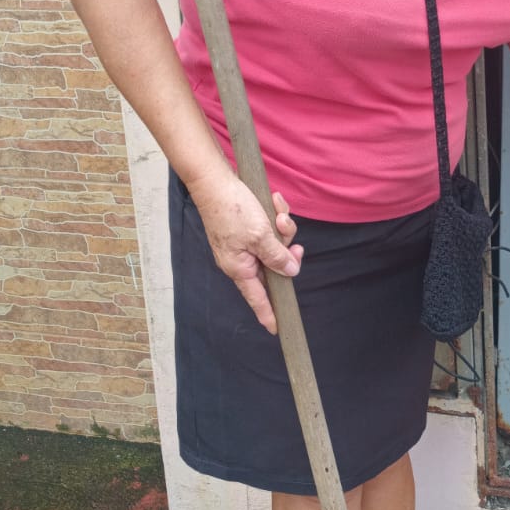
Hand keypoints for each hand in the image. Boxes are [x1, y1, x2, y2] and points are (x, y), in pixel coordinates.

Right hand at [187, 168, 302, 333]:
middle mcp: (241, 258)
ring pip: (276, 245)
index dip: (268, 313)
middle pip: (274, 266)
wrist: (215, 180)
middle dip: (287, 251)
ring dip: (282, 229)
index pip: (257, 297)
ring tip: (278, 214)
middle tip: (294, 245)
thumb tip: (291, 272)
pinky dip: (275, 216)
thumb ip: (277, 256)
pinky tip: (274, 203)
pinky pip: (270, 228)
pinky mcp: (248, 227)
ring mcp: (244, 243)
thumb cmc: (232, 209)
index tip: (276, 328)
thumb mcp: (261, 236)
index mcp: (239, 268)